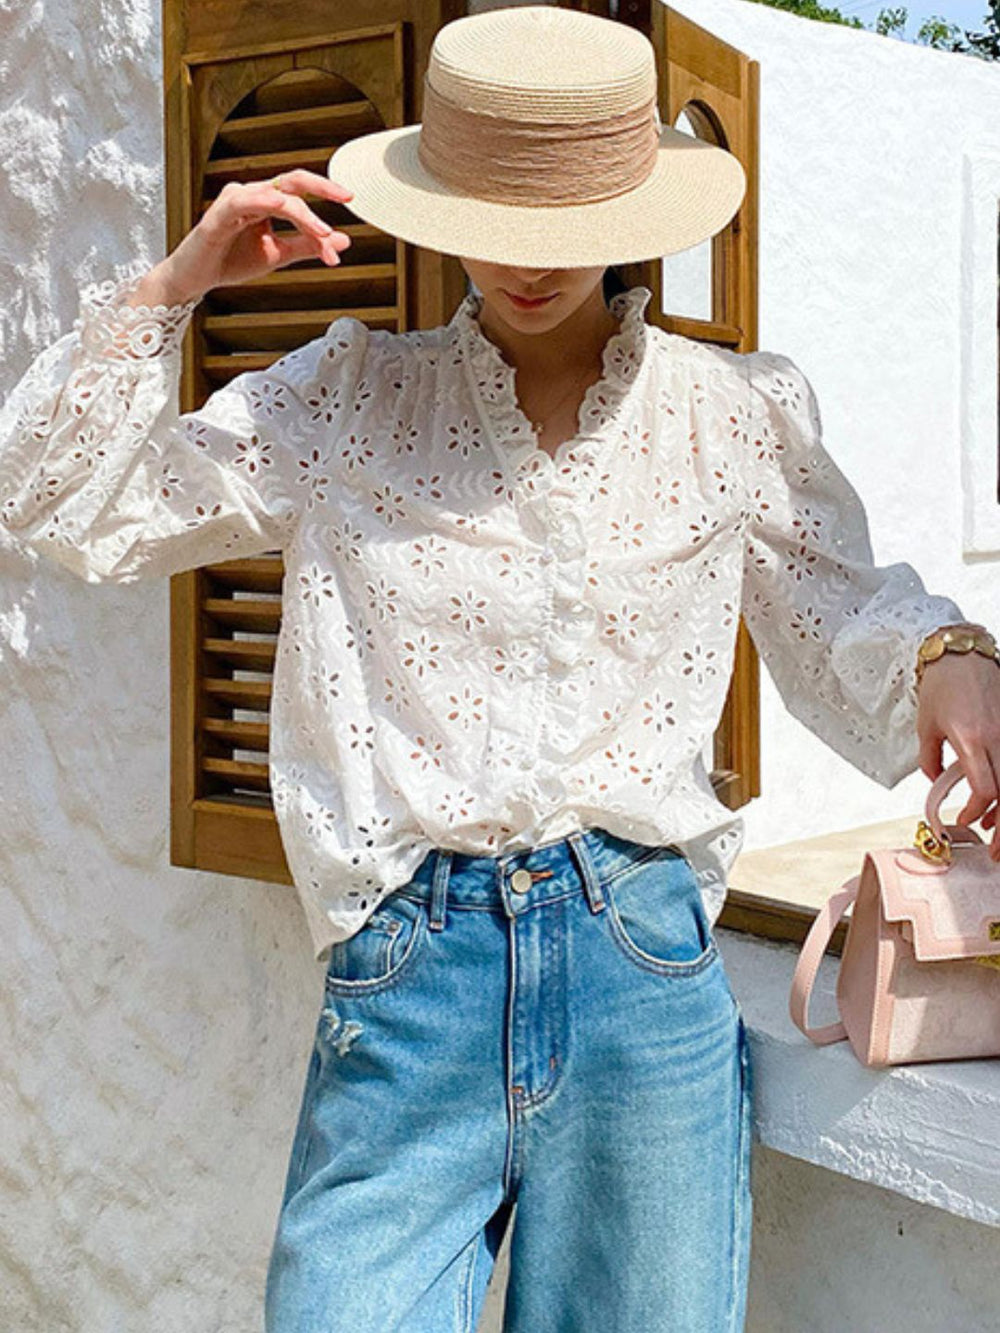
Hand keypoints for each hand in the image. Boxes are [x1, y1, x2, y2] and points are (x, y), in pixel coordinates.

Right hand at [152, 169, 354, 304]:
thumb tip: (341, 241)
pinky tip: (282, 207)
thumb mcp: (277, 255)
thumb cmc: (230, 260)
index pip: (300, 192)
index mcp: (266, 202)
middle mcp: (253, 194)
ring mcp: (235, 200)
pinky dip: (267, 203)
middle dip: (322, 187)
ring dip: (303, 214)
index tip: (348, 210)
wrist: (195, 279)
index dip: (325, 199)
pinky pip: (245, 201)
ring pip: (276, 195)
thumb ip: (307, 245)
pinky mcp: (219, 213)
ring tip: (323, 233)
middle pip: (292, 181)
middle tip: (346, 197)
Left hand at [917, 652, 999, 859]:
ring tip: (997, 835)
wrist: (962, 655)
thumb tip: (936, 783)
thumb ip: (930, 760)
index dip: (975, 812)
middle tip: (995, 852)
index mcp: (972, 739)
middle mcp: (998, 739)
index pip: (986, 789)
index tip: (961, 821)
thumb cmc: (942, 688)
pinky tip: (999, 806)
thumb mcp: (926, 726)